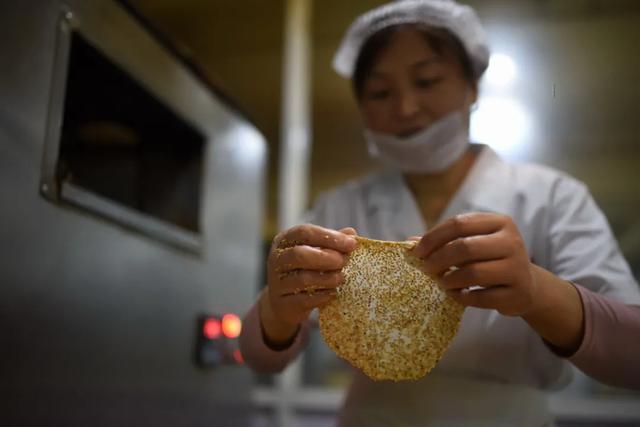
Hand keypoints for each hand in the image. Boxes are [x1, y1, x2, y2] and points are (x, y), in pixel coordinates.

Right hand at [262, 224, 357, 340]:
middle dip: (325, 257)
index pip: (304, 232)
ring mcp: (277, 283)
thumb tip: (351, 233)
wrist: (283, 302)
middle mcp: (277, 260)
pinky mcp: (283, 304)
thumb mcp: (314, 252)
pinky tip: (333, 293)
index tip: (351, 243)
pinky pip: (304, 300)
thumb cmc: (302, 270)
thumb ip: (332, 242)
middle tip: (343, 261)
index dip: (329, 237)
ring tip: (341, 278)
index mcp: (284, 241)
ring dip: (327, 278)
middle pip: (299, 254)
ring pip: (302, 279)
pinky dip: (322, 296)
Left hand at [413, 213, 537, 316]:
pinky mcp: (518, 294)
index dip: (433, 237)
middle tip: (426, 269)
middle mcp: (512, 242)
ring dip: (450, 280)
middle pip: (465, 247)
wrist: (526, 286)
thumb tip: (409, 242)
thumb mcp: (472, 243)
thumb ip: (444, 241)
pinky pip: (481, 297)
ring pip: (473, 273)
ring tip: (442, 283)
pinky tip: (455, 295)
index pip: (459, 223)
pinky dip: (462, 297)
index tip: (417, 252)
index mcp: (500, 222)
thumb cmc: (490, 259)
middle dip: (439, 259)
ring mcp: (518, 268)